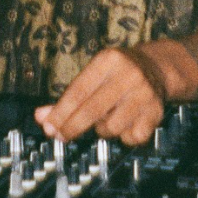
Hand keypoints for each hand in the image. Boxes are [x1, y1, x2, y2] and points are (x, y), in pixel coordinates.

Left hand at [35, 47, 166, 146]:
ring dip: (102, 130)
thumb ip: (67, 98)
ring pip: (111, 127)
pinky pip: (131, 137)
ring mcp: (144, 93)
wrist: (156, 68)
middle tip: (60, 137)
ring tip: (106, 118)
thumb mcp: (93, 75)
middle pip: (92, 110)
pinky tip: (126, 123)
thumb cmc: (116, 74)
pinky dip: (124, 136)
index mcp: (108, 60)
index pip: (78, 91)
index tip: (48, 127)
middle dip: (72, 127)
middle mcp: (128, 74)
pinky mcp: (156, 112)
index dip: (60, 113)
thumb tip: (41, 117)